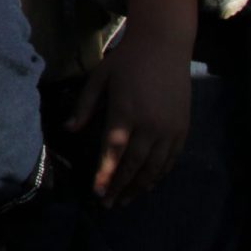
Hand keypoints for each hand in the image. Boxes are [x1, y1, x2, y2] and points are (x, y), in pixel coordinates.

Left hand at [68, 0, 195, 206]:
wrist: (163, 46)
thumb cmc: (126, 60)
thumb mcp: (99, 79)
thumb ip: (84, 106)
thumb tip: (68, 130)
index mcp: (125, 112)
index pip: (114, 151)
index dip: (106, 174)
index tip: (97, 192)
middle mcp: (150, 124)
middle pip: (135, 165)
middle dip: (120, 187)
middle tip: (108, 204)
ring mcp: (169, 128)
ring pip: (155, 166)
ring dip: (140, 186)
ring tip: (125, 200)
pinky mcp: (183, 128)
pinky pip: (171, 159)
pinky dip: (160, 174)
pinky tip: (148, 184)